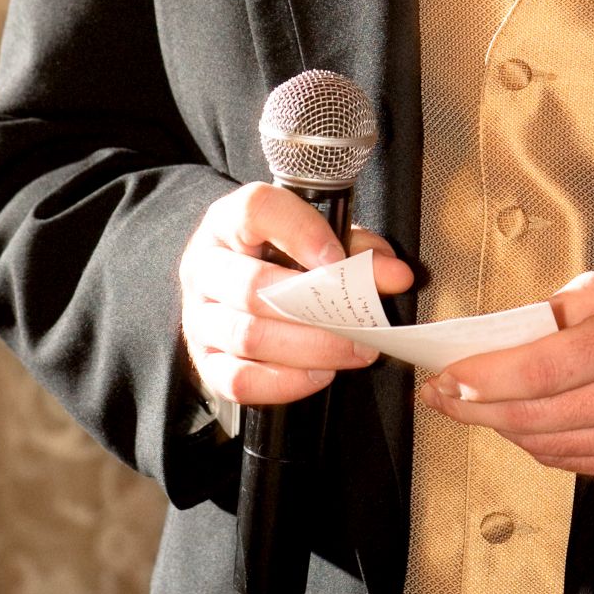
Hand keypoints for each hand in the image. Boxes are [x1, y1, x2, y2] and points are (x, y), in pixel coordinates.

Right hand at [180, 181, 412, 409]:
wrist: (237, 284)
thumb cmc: (281, 256)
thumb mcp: (318, 239)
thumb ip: (357, 250)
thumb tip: (395, 275)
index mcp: (228, 221)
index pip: (255, 210)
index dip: (300, 233)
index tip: (339, 260)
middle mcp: (204, 266)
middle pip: (252, 286)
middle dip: (316, 310)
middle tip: (362, 323)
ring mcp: (199, 316)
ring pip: (248, 336)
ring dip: (310, 349)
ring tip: (352, 350)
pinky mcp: (205, 361)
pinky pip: (239, 380)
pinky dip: (285, 383)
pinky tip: (319, 374)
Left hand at [418, 269, 593, 484]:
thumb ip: (561, 311)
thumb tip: (506, 335)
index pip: (536, 370)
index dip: (481, 378)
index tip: (444, 376)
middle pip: (533, 416)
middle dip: (474, 407)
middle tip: (439, 394)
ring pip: (549, 446)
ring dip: (502, 428)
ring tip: (473, 406)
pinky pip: (578, 464)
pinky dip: (543, 444)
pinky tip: (524, 424)